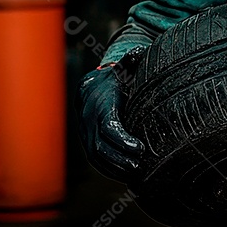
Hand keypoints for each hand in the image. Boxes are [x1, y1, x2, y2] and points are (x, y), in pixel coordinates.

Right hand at [77, 48, 144, 182]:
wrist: (90, 88)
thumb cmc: (114, 79)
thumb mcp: (123, 69)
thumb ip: (131, 61)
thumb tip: (139, 51)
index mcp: (100, 104)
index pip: (109, 127)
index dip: (123, 140)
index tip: (140, 148)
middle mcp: (90, 121)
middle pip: (102, 146)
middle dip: (120, 158)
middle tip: (140, 165)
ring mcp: (86, 134)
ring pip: (97, 156)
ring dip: (115, 167)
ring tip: (135, 173)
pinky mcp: (88, 143)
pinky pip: (95, 160)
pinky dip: (109, 170)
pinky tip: (125, 175)